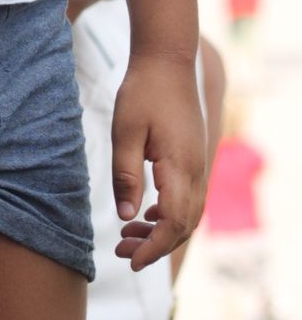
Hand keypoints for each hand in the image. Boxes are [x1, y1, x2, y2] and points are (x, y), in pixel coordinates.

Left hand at [111, 54, 205, 271]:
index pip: (172, 222)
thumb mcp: (125, 130)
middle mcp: (196, 170)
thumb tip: (126, 216)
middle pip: (183, 226)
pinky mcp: (193, 158)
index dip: (153, 247)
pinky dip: (170, 215)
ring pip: (188, 215)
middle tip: (121, 251)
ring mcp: (198, 164)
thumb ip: (125, 174)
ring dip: (162, 232)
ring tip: (129, 236)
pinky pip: (188, 199)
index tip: (129, 260)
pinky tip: (147, 213)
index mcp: (180, 166)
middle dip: (155, 246)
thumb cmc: (143, 91)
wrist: (167, 60)